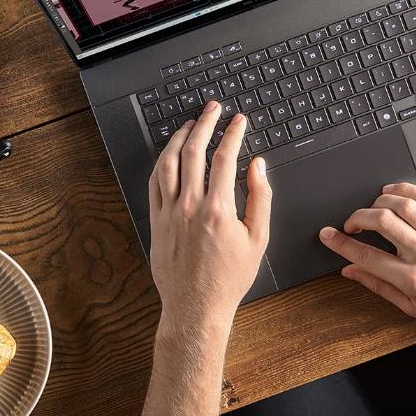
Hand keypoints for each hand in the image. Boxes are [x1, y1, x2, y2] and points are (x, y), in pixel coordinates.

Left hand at [147, 101, 271, 329]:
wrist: (196, 306)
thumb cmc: (229, 277)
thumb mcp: (258, 239)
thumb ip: (260, 198)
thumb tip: (257, 166)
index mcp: (217, 210)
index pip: (223, 158)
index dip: (232, 134)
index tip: (238, 121)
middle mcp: (189, 207)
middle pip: (194, 151)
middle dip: (205, 124)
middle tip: (213, 108)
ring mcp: (168, 213)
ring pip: (169, 163)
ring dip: (180, 138)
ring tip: (190, 124)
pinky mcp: (155, 221)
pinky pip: (154, 182)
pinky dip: (162, 162)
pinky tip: (170, 153)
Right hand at [317, 182, 415, 342]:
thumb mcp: (415, 309)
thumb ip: (380, 286)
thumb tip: (351, 272)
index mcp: (413, 280)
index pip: (366, 256)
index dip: (341, 243)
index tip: (328, 235)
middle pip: (381, 222)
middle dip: (357, 217)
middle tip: (351, 223)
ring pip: (403, 205)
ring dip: (380, 201)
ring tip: (372, 208)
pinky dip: (407, 190)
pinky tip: (395, 193)